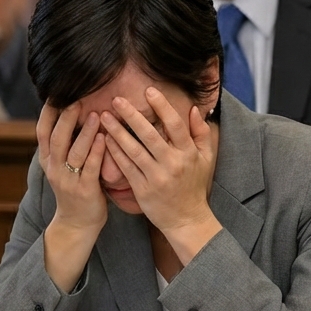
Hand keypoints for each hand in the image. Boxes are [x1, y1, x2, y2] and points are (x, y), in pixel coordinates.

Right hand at [37, 101, 107, 235]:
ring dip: (84, 132)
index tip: (56, 92)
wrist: (77, 223)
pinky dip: (96, 152)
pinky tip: (104, 138)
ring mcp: (68, 180)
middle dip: (66, 117)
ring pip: (73, 152)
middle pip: (57, 138)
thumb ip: (67, 143)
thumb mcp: (64, 165)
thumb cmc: (76, 187)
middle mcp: (54, 168)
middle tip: (77, 98)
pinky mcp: (84, 190)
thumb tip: (73, 112)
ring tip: (95, 113)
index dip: (48, 112)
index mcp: (48, 159)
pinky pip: (90, 168)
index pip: (42, 131)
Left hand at [99, 87, 218, 249]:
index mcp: (188, 153)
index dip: (162, 106)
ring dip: (117, 132)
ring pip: (133, 150)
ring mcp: (156, 177)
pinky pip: (126, 167)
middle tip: (117, 100)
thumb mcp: (206, 158)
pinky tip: (104, 140)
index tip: (149, 91)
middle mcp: (172, 164)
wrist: (186, 219)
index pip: (175, 124)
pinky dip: (115, 152)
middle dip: (132, 115)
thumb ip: (201, 132)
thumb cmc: (194, 186)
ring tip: (104, 117)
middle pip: (150, 135)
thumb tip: (194, 109)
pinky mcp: (142, 189)